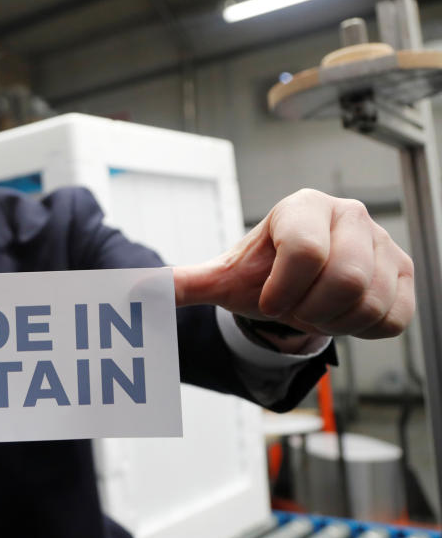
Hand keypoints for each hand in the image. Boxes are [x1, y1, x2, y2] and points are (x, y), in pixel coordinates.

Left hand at [173, 189, 414, 338]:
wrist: (293, 281)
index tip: (268, 300)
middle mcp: (349, 215)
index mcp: (302, 207)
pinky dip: (361, 330)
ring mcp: (383, 242)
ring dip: (333, 321)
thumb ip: (180, 284)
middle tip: (293, 307)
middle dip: (309, 309)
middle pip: (345, 281)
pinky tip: (341, 314)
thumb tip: (131, 290)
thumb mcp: (221, 278)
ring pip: (369, 303)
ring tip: (314, 308)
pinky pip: (392, 318)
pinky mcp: (405, 272)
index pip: (305, 252)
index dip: (283, 291)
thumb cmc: (259, 273)